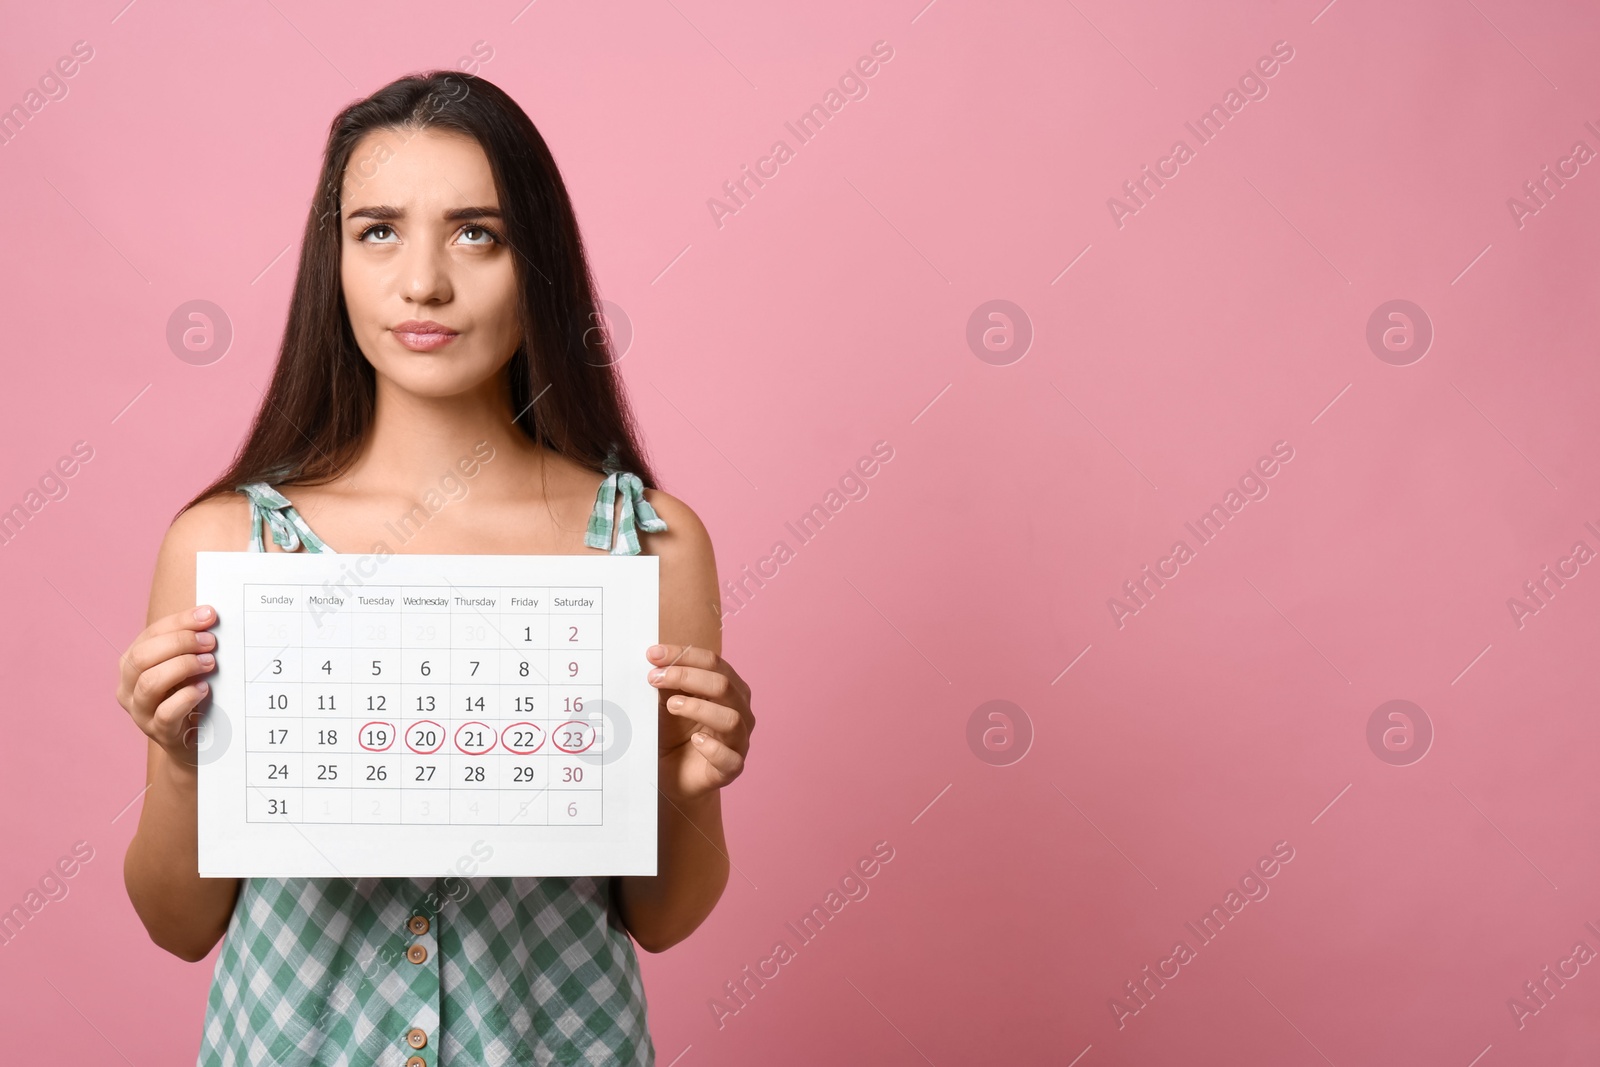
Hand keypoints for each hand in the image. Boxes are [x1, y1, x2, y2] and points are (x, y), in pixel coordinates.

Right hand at [117, 605, 219, 772]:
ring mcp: (140, 712)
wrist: (195, 740)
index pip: (150, 635)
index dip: (179, 622)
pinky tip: (204, 689)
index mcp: (132, 664)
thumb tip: (209, 616)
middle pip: (141, 657)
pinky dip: (186, 697)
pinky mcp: (158, 732)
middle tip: (210, 642)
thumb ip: (191, 644)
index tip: (209, 615)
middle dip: (179, 643)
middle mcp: (128, 687)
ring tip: (210, 663)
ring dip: (182, 667)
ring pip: (148, 683)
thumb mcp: (187, 667)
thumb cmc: (191, 695)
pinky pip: (165, 713)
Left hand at [647, 644, 752, 802]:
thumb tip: (654, 657)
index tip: (652, 655)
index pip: (713, 662)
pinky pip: (730, 758)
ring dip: (699, 708)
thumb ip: (667, 681)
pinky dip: (713, 748)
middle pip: (724, 685)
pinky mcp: (731, 768)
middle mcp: (739, 711)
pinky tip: (695, 741)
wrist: (670, 774)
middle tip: (655, 678)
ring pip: (731, 718)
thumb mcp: (666, 701)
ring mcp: (738, 741)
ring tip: (672, 705)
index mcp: (728, 688)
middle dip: (687, 676)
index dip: (683, 655)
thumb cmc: (672, 733)